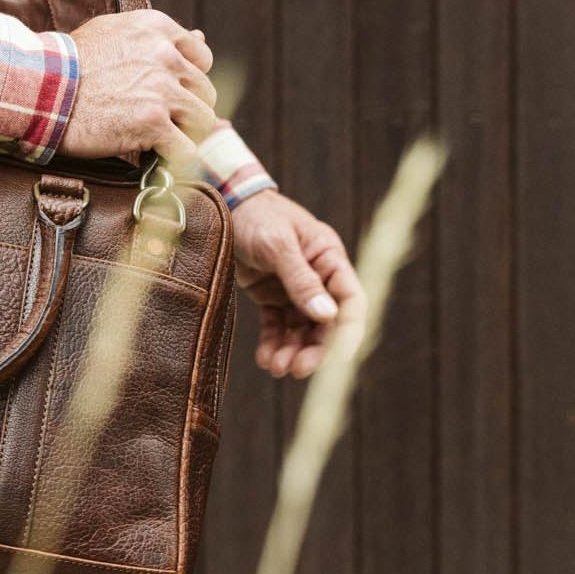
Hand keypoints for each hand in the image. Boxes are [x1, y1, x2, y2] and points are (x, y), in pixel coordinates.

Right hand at [58, 11, 217, 168]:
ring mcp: (161, 89)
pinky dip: (172, 158)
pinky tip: (151, 155)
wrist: (39, 89)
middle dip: (186, 110)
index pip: (201, 57)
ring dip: (183, 134)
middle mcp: (165, 55)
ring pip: (203, 121)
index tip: (171, 93)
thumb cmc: (68, 64)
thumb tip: (201, 38)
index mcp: (156, 28)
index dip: (188, 80)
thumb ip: (156, 38)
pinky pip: (186, 149)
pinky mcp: (153, 123)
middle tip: (160, 122)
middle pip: (204, 92)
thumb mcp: (111, 32)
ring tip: (158, 140)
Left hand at [230, 190, 365, 377]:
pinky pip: (278, 325)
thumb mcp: (277, 244)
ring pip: (302, 329)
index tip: (336, 357)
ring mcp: (294, 287)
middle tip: (297, 370)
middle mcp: (317, 276)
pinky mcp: (271, 295)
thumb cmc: (256, 215)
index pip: (351, 301)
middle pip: (327, 323)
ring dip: (293, 350)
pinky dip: (274, 343)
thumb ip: (301, 279)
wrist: (224, 203)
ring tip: (276, 367)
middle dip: (315, 349)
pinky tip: (266, 359)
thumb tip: (327, 316)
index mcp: (329, 258)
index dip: (347, 332)